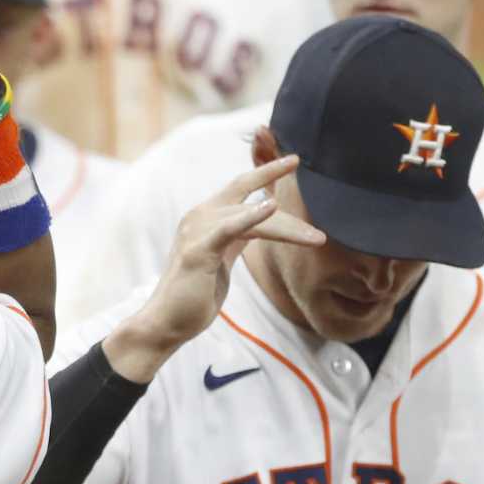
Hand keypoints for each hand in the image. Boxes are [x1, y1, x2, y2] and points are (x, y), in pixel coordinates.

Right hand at [103, 155, 324, 381]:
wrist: (166, 324)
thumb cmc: (194, 296)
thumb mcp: (221, 260)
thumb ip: (236, 239)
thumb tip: (259, 224)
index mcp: (205, 217)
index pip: (240, 187)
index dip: (264, 172)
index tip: (290, 159)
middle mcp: (199, 217)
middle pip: (246, 193)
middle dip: (273, 176)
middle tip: (297, 160)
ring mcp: (197, 232)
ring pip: (248, 217)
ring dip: (286, 226)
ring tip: (317, 237)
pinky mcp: (198, 251)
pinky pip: (229, 230)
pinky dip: (251, 217)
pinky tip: (271, 207)